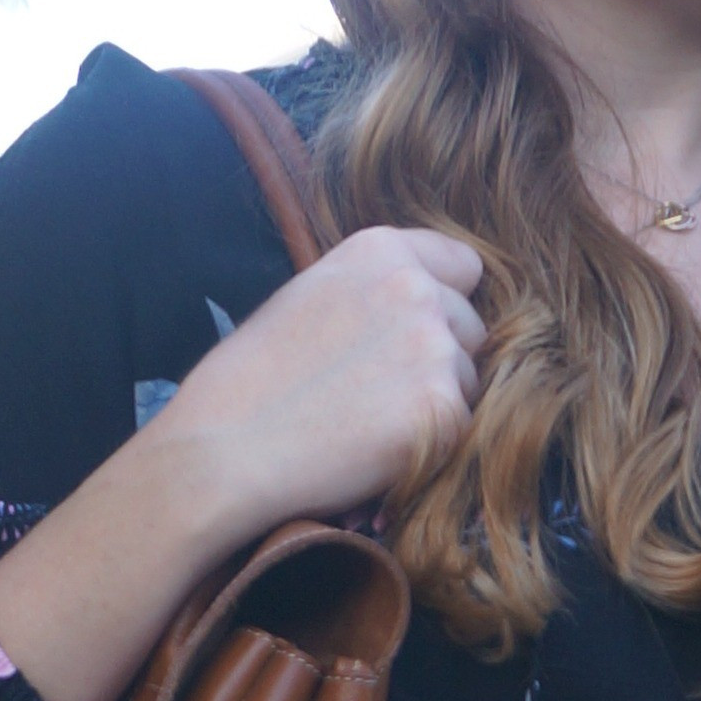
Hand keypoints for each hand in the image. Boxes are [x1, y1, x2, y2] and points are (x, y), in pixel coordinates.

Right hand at [157, 225, 487, 538]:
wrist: (228, 448)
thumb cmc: (252, 383)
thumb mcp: (311, 297)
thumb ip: (374, 290)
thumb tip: (430, 304)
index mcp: (380, 249)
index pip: (463, 267)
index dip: (445, 304)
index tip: (412, 338)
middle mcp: (415, 287)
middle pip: (471, 329)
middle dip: (441, 360)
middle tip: (377, 394)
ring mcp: (433, 347)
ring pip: (470, 382)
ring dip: (437, 406)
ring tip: (370, 424)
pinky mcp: (442, 408)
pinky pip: (461, 430)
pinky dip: (431, 447)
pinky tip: (377, 451)